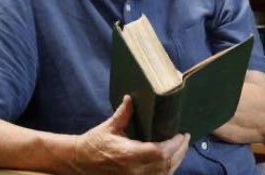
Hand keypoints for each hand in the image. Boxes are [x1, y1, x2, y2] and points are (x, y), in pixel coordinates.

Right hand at [71, 95, 189, 174]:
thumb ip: (124, 113)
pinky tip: (169, 160)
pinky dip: (166, 170)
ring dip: (176, 161)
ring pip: (164, 174)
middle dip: (180, 151)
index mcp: (128, 154)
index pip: (160, 152)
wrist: (79, 162)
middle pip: (166, 164)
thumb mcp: (109, 127)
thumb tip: (131, 97)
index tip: (181, 134)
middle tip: (185, 138)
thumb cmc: (93, 143)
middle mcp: (134, 170)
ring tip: (180, 147)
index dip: (174, 145)